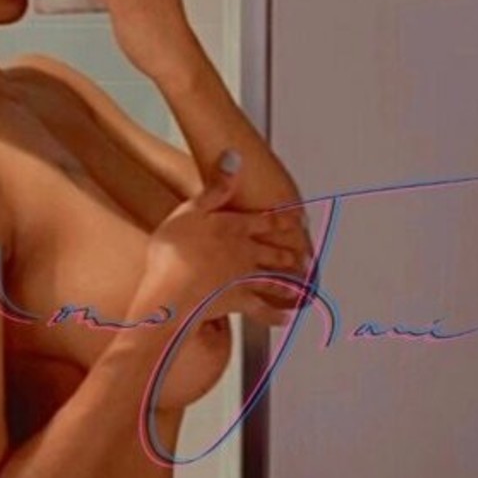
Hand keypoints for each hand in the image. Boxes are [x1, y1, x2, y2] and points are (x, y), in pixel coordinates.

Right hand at [120, 153, 311, 412]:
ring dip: (290, 280)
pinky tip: (285, 318)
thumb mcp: (190, 210)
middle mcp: (245, 253)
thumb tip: (234, 158)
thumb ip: (215, 187)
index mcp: (234, 228)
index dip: (284, 218)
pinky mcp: (238, 303)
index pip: (265, 220)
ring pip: (274, 278)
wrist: (172, 292)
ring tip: (302, 282)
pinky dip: (275, 315)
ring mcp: (244, 279)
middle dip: (291, 252)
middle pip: (274, 251)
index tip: (300, 218)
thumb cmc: (175, 251)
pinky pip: (262, 309)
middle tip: (305, 255)